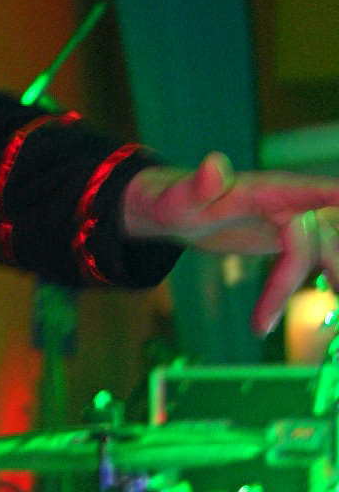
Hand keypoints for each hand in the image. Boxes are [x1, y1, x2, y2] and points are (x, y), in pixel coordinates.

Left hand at [120, 152, 338, 334]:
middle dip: (312, 276)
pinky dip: (320, 281)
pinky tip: (312, 305)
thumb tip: (214, 165)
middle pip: (318, 241)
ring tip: (299, 327)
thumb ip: (195, 186)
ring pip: (325, 252)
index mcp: (262, 191)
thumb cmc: (168, 202)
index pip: (308, 194)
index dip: (334, 199)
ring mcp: (289, 220)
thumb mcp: (174, 200)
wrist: (171, 209)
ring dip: (326, 282)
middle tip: (268, 322)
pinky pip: (312, 261)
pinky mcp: (288, 238)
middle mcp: (284, 203)